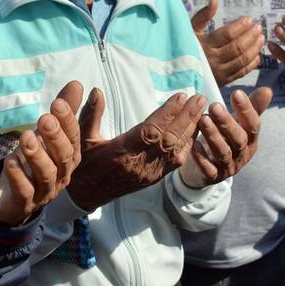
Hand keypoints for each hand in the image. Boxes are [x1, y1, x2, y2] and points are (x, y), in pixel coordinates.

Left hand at [0, 81, 82, 225]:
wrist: (14, 197)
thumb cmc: (36, 160)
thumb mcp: (48, 134)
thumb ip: (64, 110)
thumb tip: (76, 83)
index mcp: (70, 156)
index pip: (73, 138)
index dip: (67, 121)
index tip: (57, 103)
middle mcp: (62, 174)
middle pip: (63, 156)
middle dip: (55, 137)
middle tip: (44, 118)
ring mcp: (44, 191)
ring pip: (46, 174)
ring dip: (37, 155)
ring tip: (25, 136)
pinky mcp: (25, 202)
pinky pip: (24, 191)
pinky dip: (18, 176)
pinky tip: (10, 161)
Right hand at [66, 89, 205, 210]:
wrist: (87, 195)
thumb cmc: (84, 164)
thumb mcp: (82, 138)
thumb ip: (90, 114)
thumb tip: (95, 90)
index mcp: (122, 152)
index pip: (150, 131)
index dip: (167, 113)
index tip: (181, 96)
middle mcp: (140, 164)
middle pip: (169, 139)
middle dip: (187, 117)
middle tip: (200, 97)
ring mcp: (150, 173)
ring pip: (177, 150)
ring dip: (191, 128)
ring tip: (202, 108)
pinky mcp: (155, 178)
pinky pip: (176, 161)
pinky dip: (188, 144)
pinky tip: (195, 129)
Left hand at [179, 87, 272, 187]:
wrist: (209, 167)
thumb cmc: (227, 138)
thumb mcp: (239, 122)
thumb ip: (252, 107)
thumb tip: (268, 90)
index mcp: (250, 139)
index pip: (253, 124)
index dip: (246, 110)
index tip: (236, 93)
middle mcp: (242, 154)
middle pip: (238, 139)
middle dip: (227, 122)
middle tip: (214, 106)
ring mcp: (228, 167)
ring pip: (223, 153)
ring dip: (213, 136)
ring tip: (203, 120)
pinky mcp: (212, 177)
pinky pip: (208, 169)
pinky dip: (201, 158)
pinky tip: (193, 144)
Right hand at [191, 0, 263, 85]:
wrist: (179, 72)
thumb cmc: (186, 46)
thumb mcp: (191, 30)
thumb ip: (203, 16)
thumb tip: (214, 1)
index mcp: (204, 45)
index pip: (227, 34)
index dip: (241, 26)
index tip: (249, 19)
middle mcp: (212, 60)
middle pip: (238, 47)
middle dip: (251, 36)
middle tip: (258, 27)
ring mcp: (219, 72)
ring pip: (243, 60)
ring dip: (255, 48)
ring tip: (261, 37)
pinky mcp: (224, 81)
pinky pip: (243, 72)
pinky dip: (253, 62)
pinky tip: (257, 53)